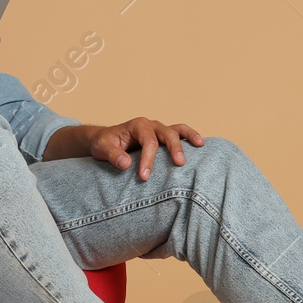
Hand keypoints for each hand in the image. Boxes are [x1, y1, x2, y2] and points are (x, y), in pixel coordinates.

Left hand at [89, 118, 205, 179]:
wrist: (104, 140)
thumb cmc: (104, 144)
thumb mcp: (102, 148)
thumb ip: (113, 155)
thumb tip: (126, 164)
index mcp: (137, 125)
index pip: (148, 141)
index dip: (148, 159)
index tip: (144, 176)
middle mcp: (150, 125)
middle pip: (166, 133)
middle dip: (173, 148)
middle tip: (179, 164)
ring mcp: (158, 130)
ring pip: (177, 130)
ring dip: (189, 137)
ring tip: (200, 145)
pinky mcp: (163, 138)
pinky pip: (179, 134)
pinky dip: (190, 137)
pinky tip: (200, 145)